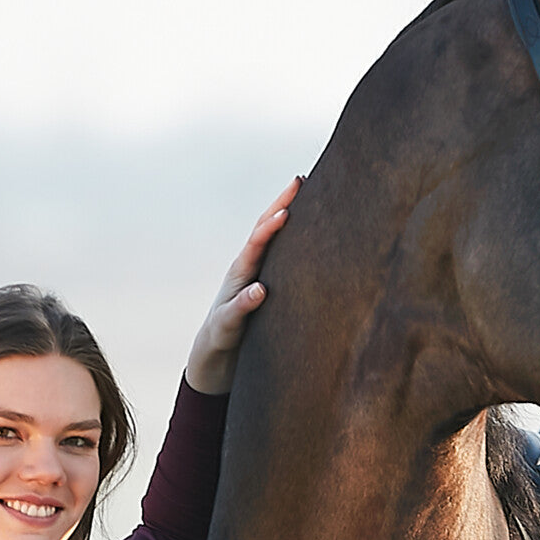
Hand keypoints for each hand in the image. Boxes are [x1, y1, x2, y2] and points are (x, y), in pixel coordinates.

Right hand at [184, 176, 301, 394]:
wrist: (215, 359)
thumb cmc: (249, 327)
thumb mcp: (270, 301)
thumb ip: (287, 282)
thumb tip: (324, 267)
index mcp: (254, 268)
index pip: (270, 230)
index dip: (285, 204)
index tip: (305, 180)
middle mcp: (241, 275)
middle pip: (258, 235)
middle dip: (276, 208)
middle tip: (296, 185)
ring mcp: (232, 296)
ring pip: (246, 263)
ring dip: (262, 240)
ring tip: (281, 219)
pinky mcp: (226, 324)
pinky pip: (236, 310)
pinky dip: (247, 299)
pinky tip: (260, 290)